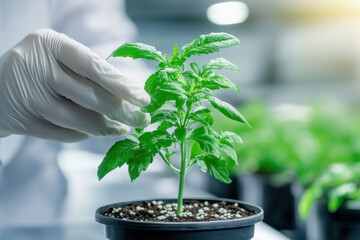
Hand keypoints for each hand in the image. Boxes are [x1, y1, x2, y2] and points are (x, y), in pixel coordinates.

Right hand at [0, 29, 149, 141]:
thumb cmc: (40, 68)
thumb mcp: (60, 57)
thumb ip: (88, 71)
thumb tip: (131, 95)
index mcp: (50, 43)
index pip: (93, 65)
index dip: (122, 85)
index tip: (144, 99)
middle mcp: (36, 67)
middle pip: (90, 96)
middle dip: (123, 112)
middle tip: (143, 121)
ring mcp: (28, 96)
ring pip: (79, 120)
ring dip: (106, 128)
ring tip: (123, 129)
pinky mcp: (23, 122)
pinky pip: (64, 134)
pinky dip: (85, 135)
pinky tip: (96, 132)